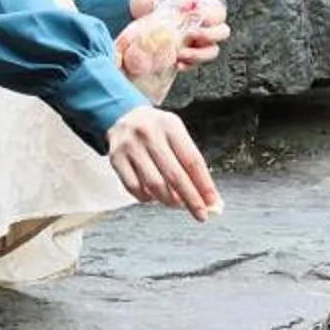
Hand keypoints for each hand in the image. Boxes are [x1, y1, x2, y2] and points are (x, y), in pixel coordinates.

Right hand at [106, 105, 221, 221]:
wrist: (124, 116)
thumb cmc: (158, 130)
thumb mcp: (177, 135)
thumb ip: (191, 163)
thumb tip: (206, 196)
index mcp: (170, 126)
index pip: (192, 161)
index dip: (204, 185)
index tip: (213, 203)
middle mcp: (149, 134)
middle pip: (175, 175)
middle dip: (191, 199)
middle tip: (201, 214)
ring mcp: (130, 147)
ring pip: (154, 185)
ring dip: (170, 200)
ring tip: (178, 204)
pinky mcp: (116, 159)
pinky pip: (134, 188)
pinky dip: (148, 198)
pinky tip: (155, 196)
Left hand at [131, 0, 229, 68]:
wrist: (136, 20)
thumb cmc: (150, 3)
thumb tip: (187, 2)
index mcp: (202, 6)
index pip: (219, 12)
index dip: (211, 16)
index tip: (195, 16)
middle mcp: (205, 25)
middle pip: (223, 32)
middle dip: (209, 35)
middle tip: (190, 34)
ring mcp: (198, 42)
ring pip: (212, 51)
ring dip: (198, 54)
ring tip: (180, 53)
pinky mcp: (189, 57)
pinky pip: (196, 64)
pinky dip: (188, 65)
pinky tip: (176, 63)